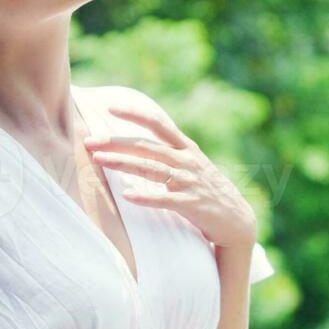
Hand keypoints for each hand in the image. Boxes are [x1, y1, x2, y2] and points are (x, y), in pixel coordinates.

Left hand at [84, 101, 258, 248]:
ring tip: (100, 161)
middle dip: (117, 143)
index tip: (111, 108)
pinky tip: (128, 196)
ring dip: (124, 164)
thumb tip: (137, 145)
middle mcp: (188, 161)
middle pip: (148, 147)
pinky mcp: (193, 205)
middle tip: (90, 142)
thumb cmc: (208, 192)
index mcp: (187, 149)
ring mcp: (190, 182)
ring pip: (152, 169)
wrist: (238, 221)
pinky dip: (147, 197)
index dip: (135, 114)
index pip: (159, 124)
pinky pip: (166, 199)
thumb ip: (169, 154)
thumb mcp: (192, 166)